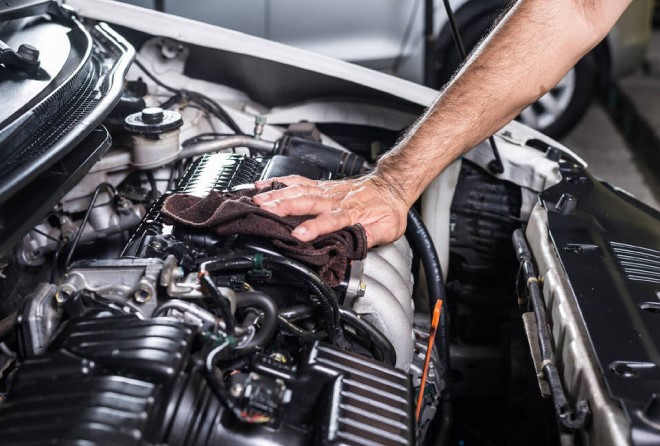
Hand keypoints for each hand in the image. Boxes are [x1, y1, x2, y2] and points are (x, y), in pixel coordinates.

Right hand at [252, 174, 409, 247]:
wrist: (391, 186)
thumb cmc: (387, 209)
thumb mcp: (387, 229)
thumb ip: (369, 238)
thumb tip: (352, 249)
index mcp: (351, 211)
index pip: (330, 220)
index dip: (315, 227)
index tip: (299, 235)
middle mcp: (335, 198)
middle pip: (307, 201)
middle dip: (284, 206)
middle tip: (265, 210)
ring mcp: (326, 190)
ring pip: (299, 190)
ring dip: (277, 194)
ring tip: (258, 199)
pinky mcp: (320, 186)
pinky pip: (298, 181)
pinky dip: (279, 182)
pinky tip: (263, 185)